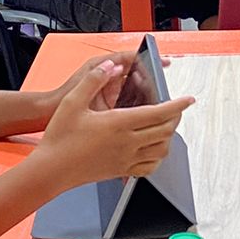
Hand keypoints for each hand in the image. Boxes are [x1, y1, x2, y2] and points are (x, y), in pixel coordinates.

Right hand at [38, 63, 191, 188]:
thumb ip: (94, 80)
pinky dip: (159, 157)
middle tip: (177, 108)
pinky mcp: (121, 171)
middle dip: (176, 118)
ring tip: (168, 126)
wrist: (51, 170)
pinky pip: (150, 167)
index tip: (188, 99)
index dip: (178, 105)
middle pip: (165, 131)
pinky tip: (155, 150)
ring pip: (161, 150)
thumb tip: (112, 67)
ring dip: (169, 137)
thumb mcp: (73, 102)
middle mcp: (127, 143)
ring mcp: (126, 159)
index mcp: (118, 124)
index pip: (159, 113)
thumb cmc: (60, 138)